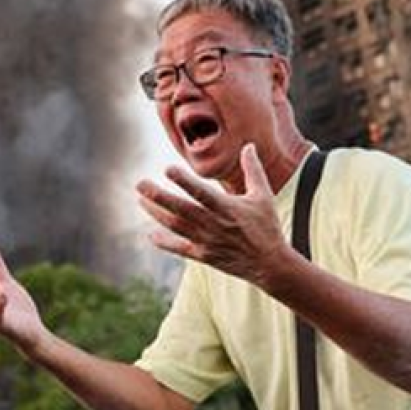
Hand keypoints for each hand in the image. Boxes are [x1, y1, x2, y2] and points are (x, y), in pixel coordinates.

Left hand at [134, 143, 289, 287]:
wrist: (270, 264)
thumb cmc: (266, 226)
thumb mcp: (263, 196)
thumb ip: (253, 170)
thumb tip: (248, 145)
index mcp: (227, 208)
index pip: (202, 193)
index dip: (184, 181)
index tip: (167, 168)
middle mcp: (213, 224)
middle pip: (181, 209)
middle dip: (158, 197)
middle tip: (139, 184)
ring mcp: (206, 241)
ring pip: (175, 226)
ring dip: (156, 213)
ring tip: (140, 200)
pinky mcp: (203, 255)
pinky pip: (179, 248)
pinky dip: (164, 242)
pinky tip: (151, 234)